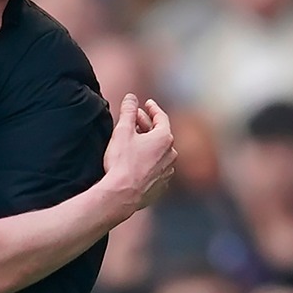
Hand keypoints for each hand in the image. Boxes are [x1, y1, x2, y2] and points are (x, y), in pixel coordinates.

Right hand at [101, 94, 176, 215]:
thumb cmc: (122, 162)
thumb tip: (131, 97)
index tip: (147, 104)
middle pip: (161, 134)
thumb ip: (128, 111)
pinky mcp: (161, 185)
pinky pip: (157, 168)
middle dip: (147, 125)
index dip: (152, 108)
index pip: (161, 117)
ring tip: (135, 141)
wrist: (122, 195)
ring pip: (160, 152)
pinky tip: (138, 161)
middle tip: (135, 119)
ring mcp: (167, 171)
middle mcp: (171, 154)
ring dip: (149, 144)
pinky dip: (150, 161)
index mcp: (164, 138)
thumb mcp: (122, 131)